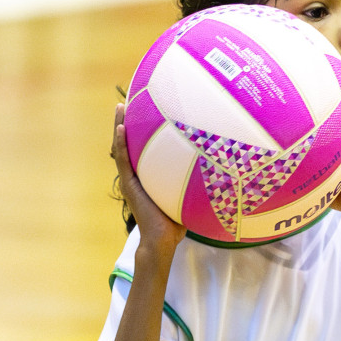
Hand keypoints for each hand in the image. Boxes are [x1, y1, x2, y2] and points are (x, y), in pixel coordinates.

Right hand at [112, 103, 183, 252]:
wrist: (163, 239)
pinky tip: (120, 127)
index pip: (143, 147)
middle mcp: (137, 174)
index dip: (142, 129)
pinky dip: (121, 143)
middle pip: (129, 142)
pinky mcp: (129, 184)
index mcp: (148, 175)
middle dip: (127, 121)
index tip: (146, 110)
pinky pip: (123, 159)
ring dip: (119, 126)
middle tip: (127, 102)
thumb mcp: (187, 194)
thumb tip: (221, 167)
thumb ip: (195, 180)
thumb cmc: (177, 221)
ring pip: (121, 147)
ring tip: (120, 106)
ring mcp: (131, 178)